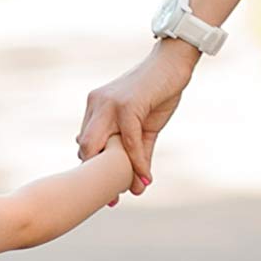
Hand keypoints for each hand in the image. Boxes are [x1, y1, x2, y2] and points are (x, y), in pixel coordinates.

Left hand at [76, 39, 196, 196]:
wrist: (174, 60)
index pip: (86, 145)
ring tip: (128, 191)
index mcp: (95, 108)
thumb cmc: (159, 90)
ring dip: (114, 174)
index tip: (105, 192)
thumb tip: (140, 183)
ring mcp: (109, 104)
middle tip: (112, 200)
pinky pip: (128, 141)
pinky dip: (137, 162)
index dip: (93, 170)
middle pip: (86, 149)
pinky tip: (145, 177)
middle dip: (95, 176)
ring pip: (101, 147)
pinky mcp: (127, 105)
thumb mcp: (146, 126)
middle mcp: (96, 105)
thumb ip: (140, 152)